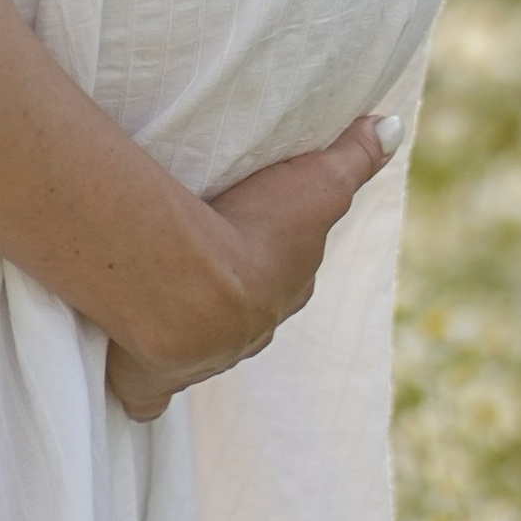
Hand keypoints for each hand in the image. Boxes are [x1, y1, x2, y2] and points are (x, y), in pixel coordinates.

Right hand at [105, 112, 401, 423]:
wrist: (194, 291)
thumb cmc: (254, 231)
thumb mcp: (317, 183)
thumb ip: (353, 156)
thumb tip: (392, 127)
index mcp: (285, 289)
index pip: (287, 272)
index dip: (272, 252)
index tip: (251, 226)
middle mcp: (252, 331)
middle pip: (245, 309)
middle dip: (231, 289)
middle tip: (199, 251)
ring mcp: (203, 362)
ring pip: (199, 342)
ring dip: (181, 319)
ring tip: (153, 286)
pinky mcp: (151, 384)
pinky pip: (148, 394)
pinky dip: (142, 385)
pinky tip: (128, 369)